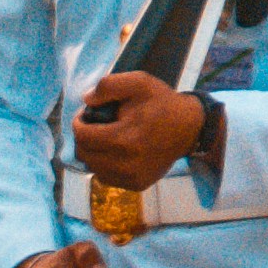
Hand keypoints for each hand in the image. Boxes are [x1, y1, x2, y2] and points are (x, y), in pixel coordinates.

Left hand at [72, 67, 209, 182]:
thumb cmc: (161, 103)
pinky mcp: (137, 185)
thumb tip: (86, 100)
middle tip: (94, 125)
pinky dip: (105, 164)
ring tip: (106, 137)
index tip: (85, 115)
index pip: (82, 137)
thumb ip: (108, 86)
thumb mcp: (139, 82)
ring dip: (94, 152)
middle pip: (84, 155)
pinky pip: (107, 178)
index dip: (78, 123)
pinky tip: (116, 151)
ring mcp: (131, 178)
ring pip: (93, 168)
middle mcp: (125, 164)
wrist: (189, 128)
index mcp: (123, 139)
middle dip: (83, 138)